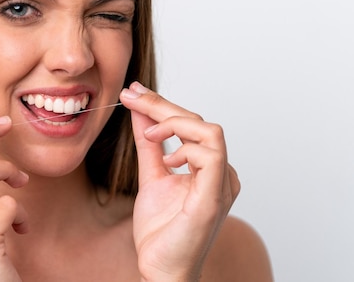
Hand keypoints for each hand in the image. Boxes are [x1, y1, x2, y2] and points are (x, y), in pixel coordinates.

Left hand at [119, 82, 239, 281]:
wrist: (161, 267)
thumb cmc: (161, 228)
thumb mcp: (150, 174)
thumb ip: (148, 144)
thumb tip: (138, 110)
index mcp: (208, 166)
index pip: (189, 123)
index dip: (161, 104)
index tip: (133, 92)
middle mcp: (221, 172)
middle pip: (198, 121)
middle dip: (161, 105)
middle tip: (132, 95)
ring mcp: (222, 183)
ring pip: (209, 131)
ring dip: (174, 123)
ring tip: (148, 135)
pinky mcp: (215, 196)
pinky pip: (212, 155)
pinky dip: (185, 148)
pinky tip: (166, 159)